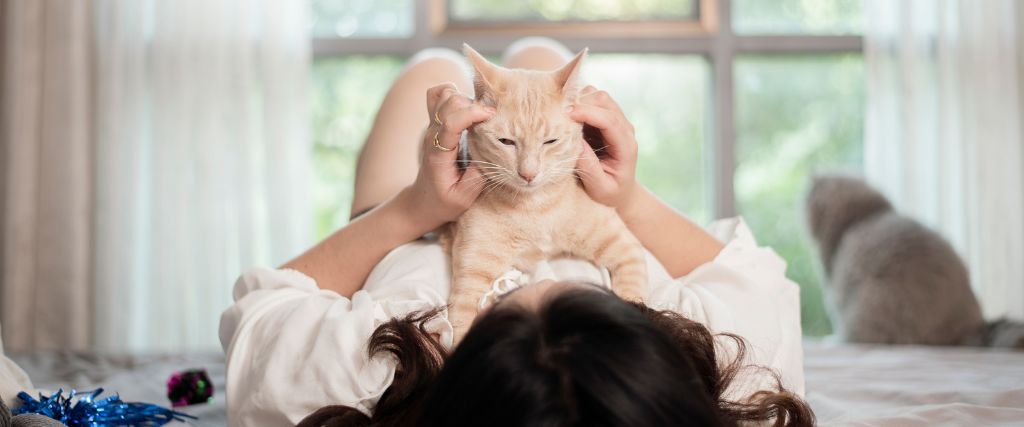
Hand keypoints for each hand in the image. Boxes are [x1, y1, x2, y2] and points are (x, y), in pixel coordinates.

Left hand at [398, 83, 494, 231]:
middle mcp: (432, 135)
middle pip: (450, 102)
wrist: (422, 201)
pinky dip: (452, 93)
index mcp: (438, 153)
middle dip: (473, 104)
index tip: (492, 116)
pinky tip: (465, 106)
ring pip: (444, 95)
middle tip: (491, 118)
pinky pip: (437, 95)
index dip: (472, 113)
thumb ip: (477, 176)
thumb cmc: (443, 202)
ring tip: (480, 114)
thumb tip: (492, 152)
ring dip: (465, 98)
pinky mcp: (434, 124)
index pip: (451, 122)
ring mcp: (431, 127)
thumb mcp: (463, 198)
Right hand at [570, 86, 640, 212]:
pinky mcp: (604, 119)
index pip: (609, 120)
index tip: (566, 114)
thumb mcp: (600, 188)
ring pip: (597, 96)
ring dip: (578, 101)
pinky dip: (577, 104)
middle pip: (603, 101)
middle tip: (557, 113)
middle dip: (580, 102)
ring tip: (560, 115)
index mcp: (626, 145)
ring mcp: (615, 121)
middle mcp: (624, 128)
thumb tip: (576, 143)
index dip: (588, 113)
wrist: (620, 191)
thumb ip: (589, 167)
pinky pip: (590, 102)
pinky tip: (565, 117)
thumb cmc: (610, 193)